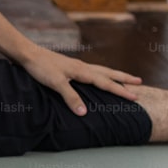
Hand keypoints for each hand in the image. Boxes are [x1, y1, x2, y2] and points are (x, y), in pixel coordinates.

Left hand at [21, 46, 141, 115]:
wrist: (28, 54)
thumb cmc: (41, 67)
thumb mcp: (56, 83)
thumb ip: (70, 97)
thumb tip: (84, 113)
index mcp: (82, 71)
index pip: (105, 83)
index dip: (120, 91)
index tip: (135, 97)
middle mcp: (82, 67)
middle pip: (108, 73)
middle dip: (123, 79)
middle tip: (139, 82)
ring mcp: (76, 66)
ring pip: (100, 70)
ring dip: (113, 75)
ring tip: (124, 78)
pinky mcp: (69, 66)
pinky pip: (91, 71)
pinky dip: (100, 75)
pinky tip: (97, 77)